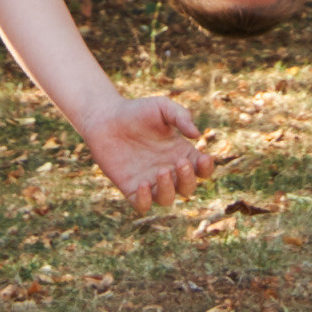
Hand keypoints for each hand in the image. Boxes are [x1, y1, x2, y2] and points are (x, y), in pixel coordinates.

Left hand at [78, 95, 216, 212]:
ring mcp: (150, 181)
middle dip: (188, 178)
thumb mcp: (162, 107)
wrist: (105, 117)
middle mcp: (168, 170)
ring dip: (169, 189)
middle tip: (179, 162)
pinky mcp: (130, 188)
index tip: (203, 158)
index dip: (207, 168)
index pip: (202, 169)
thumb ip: (181, 116)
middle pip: (188, 188)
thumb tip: (197, 135)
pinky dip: (145, 200)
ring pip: (167, 199)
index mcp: (180, 153)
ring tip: (162, 170)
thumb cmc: (136, 110)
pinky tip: (142, 183)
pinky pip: (143, 205)